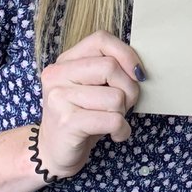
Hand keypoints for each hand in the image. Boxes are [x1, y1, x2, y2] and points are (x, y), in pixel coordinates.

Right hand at [38, 30, 143, 177]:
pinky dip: (122, 130)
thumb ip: (108, 70)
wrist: (53, 152)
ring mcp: (59, 98)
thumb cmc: (81, 117)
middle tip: (124, 105)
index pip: (101, 39)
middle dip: (129, 89)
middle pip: (110, 67)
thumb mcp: (91, 88)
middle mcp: (57, 75)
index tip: (136, 74)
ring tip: (113, 121)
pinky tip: (115, 134)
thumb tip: (138, 70)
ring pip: (115, 97)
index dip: (126, 54)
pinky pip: (113, 120)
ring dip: (123, 113)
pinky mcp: (67, 122)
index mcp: (65, 61)